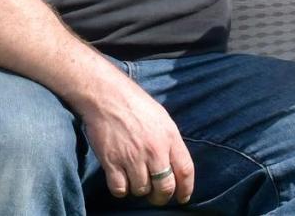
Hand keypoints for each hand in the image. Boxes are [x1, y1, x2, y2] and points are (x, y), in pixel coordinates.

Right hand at [79, 78, 195, 206]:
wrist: (108, 97)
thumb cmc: (136, 105)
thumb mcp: (162, 119)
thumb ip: (170, 142)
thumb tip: (174, 166)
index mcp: (170, 137)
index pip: (185, 170)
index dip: (186, 189)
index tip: (183, 198)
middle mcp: (154, 150)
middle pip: (165, 187)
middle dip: (162, 197)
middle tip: (156, 197)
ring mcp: (132, 157)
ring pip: (141, 190)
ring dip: (139, 189)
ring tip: (135, 178)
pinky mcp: (112, 162)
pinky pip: (120, 189)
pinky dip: (121, 189)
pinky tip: (121, 180)